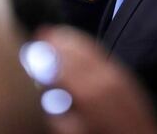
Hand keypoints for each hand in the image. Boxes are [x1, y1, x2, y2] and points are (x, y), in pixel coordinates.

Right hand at [37, 26, 156, 133]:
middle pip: (75, 51)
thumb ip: (56, 114)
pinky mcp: (124, 75)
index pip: (61, 63)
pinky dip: (87, 45)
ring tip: (57, 32)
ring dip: (72, 38)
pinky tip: (79, 44)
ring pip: (90, 48)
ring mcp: (115, 74)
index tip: (32, 43)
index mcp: (86, 92)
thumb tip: (43, 96)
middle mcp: (102, 77)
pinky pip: (102, 54)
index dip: (45, 52)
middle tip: (41, 32)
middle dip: (57, 40)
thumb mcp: (73, 132)